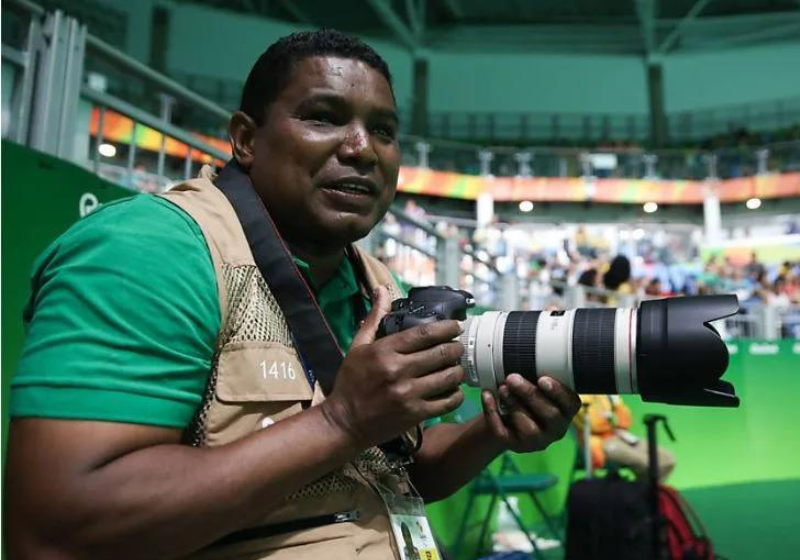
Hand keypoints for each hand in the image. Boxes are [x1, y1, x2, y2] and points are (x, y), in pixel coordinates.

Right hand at [321, 286, 465, 448]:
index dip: (446, 328)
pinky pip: (446, 402)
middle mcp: (397, 370)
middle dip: (456, 348)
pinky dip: (456, 395)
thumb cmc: (351, 382)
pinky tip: (455, 390)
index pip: (424, 334)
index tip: (456, 326)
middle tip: (459, 347)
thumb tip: (382, 289)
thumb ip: (374, 319)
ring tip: (458, 367)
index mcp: (384, 351)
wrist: (344, 422)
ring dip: (458, 370)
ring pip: (448, 377)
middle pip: (441, 353)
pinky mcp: (414, 414)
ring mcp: (407, 393)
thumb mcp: (358, 347)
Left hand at [481, 374, 580, 452]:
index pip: (570, 404)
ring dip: (514, 404)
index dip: (558, 392)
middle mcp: (556, 429)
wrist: (505, 414)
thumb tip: (527, 354)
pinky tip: (487, 395)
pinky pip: (503, 433)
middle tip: (512, 378)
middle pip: (549, 414)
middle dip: (530, 395)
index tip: (543, 379)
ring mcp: (537, 440)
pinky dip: (492, 413)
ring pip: (529, 428)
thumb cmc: (526, 393)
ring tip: (502, 388)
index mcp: (566, 410)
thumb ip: (537, 373)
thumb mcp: (535, 382)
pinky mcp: (516, 446)